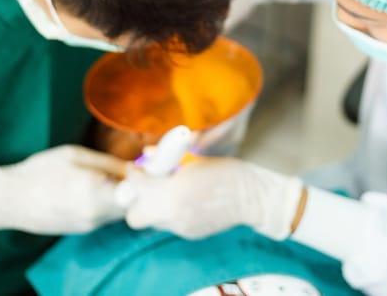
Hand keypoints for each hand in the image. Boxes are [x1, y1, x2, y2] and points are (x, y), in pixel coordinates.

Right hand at [0, 145, 126, 234]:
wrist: (10, 200)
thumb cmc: (41, 170)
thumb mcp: (76, 155)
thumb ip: (108, 163)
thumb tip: (133, 167)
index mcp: (96, 189)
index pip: (137, 189)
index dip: (140, 178)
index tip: (134, 168)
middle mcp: (96, 211)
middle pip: (131, 203)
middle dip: (131, 188)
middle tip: (120, 173)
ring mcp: (89, 224)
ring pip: (118, 212)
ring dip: (117, 198)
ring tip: (99, 182)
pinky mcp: (81, 230)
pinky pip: (103, 217)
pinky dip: (104, 206)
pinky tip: (86, 193)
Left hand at [124, 157, 302, 239]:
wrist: (252, 197)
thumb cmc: (226, 172)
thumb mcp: (195, 160)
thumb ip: (168, 158)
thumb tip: (148, 153)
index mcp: (174, 191)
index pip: (138, 186)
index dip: (134, 175)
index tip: (138, 168)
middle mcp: (174, 214)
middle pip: (135, 216)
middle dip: (136, 201)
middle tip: (146, 186)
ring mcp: (182, 227)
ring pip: (152, 221)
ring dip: (153, 207)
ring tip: (167, 191)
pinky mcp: (190, 234)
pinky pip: (169, 224)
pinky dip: (170, 212)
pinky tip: (184, 200)